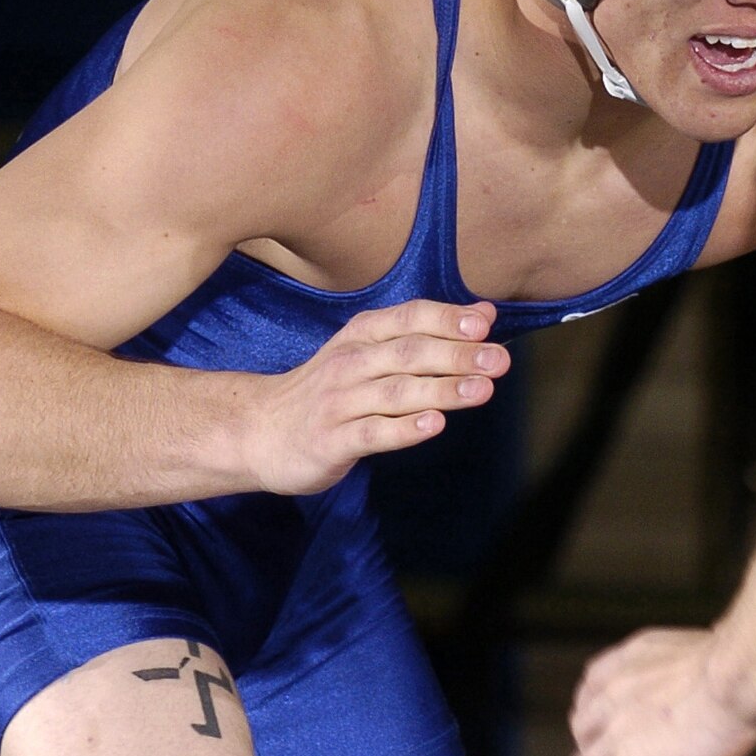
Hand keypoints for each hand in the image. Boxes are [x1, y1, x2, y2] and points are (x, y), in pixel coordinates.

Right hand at [239, 299, 506, 494]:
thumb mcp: (371, 351)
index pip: (409, 318)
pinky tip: (434, 426)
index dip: (447, 319)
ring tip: (481, 390)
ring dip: (441, 389)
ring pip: (395, 392)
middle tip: (499, 361)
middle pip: (408, 354)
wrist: (257, 431)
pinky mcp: (331, 441)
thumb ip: (426, 333)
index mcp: (361, 335)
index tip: (485, 323)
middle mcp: (350, 363)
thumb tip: (484, 314)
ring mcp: (338, 402)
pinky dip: (404, 429)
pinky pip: (372, 433)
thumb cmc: (329, 390)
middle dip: (457, 355)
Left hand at [569, 628, 755, 755]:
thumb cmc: (737, 664)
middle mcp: (610, 697)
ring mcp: (615, 737)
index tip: (613, 740)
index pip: (590, 698)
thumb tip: (702, 678)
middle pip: (583, 740)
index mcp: (626, 664)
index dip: (598, 724)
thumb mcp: (694, 652)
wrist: (738, 677)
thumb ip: (679, 666)